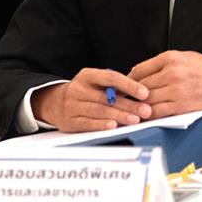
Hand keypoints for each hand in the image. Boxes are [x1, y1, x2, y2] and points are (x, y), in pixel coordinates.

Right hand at [31, 68, 151, 132]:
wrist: (55, 103)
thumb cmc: (84, 92)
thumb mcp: (95, 83)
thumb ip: (114, 86)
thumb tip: (142, 94)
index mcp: (87, 75)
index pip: (110, 77)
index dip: (129, 85)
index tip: (145, 93)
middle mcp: (78, 88)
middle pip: (107, 97)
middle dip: (129, 105)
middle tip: (146, 110)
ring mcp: (72, 105)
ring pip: (99, 111)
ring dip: (119, 116)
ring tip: (135, 120)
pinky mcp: (70, 121)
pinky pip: (87, 123)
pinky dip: (101, 125)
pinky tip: (113, 126)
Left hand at [127, 51, 201, 118]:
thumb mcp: (185, 56)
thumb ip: (163, 63)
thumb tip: (140, 71)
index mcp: (171, 58)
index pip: (139, 69)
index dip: (128, 79)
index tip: (123, 85)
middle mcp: (172, 73)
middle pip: (140, 86)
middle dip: (129, 94)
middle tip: (121, 99)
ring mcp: (176, 90)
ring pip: (146, 100)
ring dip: (136, 106)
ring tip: (128, 109)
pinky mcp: (182, 106)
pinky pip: (158, 112)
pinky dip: (148, 115)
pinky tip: (143, 116)